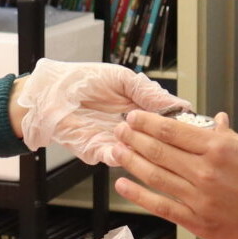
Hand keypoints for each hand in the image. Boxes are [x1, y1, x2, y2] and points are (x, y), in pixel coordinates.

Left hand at [12, 59, 187, 164]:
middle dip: (166, 139)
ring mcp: (119, 142)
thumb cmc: (81, 81)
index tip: (189, 124)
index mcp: (142, 108)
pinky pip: (119, 160)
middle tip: (170, 134)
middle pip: (160, 142)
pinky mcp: (102, 152)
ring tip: (144, 136)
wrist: (49, 93)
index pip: (170, 122)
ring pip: (142, 155)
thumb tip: (180, 106)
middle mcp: (134, 128)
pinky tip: (125, 145)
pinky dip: (124, 156)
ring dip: (145, 148)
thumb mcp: (122, 78)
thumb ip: (149, 93)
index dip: (179, 124)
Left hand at [113, 111, 237, 238]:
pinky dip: (140, 196)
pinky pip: (163, 206)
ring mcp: (201, 198)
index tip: (134, 117)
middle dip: (134, 138)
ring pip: (156, 177)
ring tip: (116, 151)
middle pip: (158, 151)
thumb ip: (226, 137)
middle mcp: (206, 171)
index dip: (148, 123)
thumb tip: (213, 122)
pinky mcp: (200, 222)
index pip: (172, 131)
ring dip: (132, 162)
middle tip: (118, 130)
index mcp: (219, 148)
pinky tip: (125, 185)